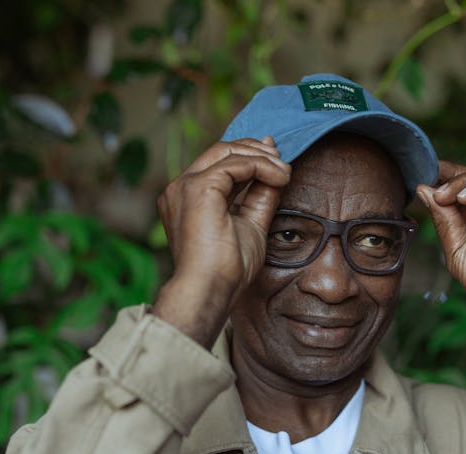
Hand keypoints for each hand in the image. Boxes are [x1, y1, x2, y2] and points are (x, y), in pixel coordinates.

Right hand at [154, 138, 290, 346]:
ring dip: (261, 157)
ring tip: (285, 171)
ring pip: (227, 151)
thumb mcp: (251, 226)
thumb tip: (277, 173)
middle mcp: (181, 188)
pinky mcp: (198, 187)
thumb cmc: (226, 270)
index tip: (277, 161)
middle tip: (282, 161)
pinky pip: (235, 164)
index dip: (249, 156)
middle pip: (220, 151)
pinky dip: (261, 166)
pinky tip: (280, 178)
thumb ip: (260, 198)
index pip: (218, 164)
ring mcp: (186, 186)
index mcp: (188, 198)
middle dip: (255, 150)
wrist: (210, 290)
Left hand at [416, 162, 465, 321]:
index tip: (420, 176)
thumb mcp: (456, 248)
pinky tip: (464, 197)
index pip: (460, 191)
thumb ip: (443, 219)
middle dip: (449, 178)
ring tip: (444, 195)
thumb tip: (423, 190)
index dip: (442, 180)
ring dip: (462, 181)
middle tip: (429, 182)